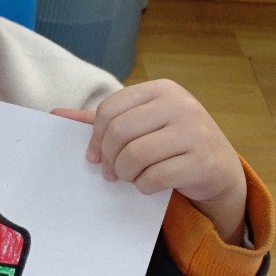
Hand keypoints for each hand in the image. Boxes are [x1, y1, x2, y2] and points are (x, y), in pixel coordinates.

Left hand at [54, 79, 246, 244]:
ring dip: (126, 174)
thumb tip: (56, 114)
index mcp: (161, 89)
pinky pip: (155, 177)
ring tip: (131, 177)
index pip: (110, 108)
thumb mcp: (143, 124)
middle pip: (119, 132)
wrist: (219, 168)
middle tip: (112, 173)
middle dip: (109, 158)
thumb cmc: (172, 142)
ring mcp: (194, 131)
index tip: (96, 155)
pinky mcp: (202, 161)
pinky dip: (144, 186)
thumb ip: (103, 119)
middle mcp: (180, 104)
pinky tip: (149, 185)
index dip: (96, 136)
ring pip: (136, 156)